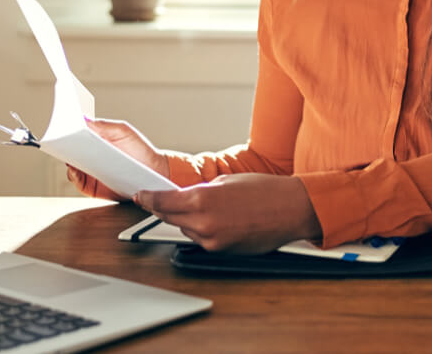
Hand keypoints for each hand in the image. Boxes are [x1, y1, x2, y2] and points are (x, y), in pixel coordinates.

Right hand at [66, 117, 169, 200]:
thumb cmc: (139, 149)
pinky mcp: (91, 187)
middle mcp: (90, 156)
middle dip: (64, 145)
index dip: (68, 130)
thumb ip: (104, 126)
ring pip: (71, 166)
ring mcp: (89, 172)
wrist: (154, 171)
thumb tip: (83, 119)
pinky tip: (75, 170)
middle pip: (70, 150)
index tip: (63, 127)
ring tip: (68, 155)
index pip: (76, 135)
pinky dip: (73, 176)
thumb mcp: (123, 131)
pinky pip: (77, 182)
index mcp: (95, 140)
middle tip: (61, 140)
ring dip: (67, 160)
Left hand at [134, 173, 321, 253]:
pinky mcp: (221, 250)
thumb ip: (201, 190)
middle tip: (159, 200)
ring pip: (185, 229)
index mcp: (202, 198)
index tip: (140, 196)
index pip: (162, 201)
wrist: (291, 209)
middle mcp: (203, 221)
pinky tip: (217, 219)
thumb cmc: (265, 191)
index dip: (148, 198)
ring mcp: (211, 239)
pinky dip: (202, 230)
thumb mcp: (226, 181)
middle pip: (169, 217)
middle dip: (164, 208)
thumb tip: (185, 197)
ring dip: (187, 219)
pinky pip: (201, 239)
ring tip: (207, 207)